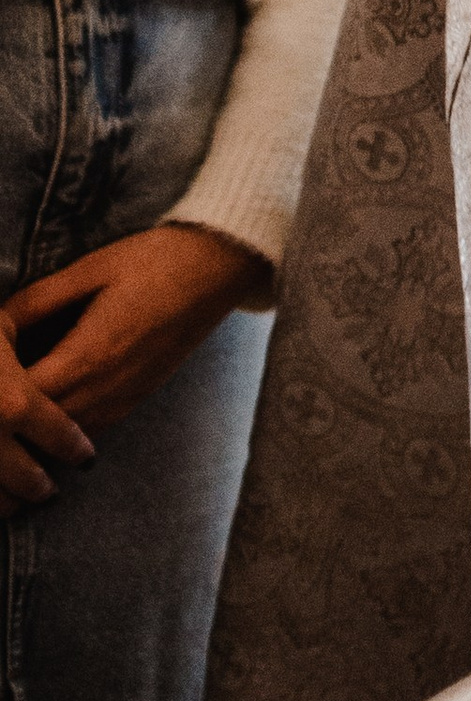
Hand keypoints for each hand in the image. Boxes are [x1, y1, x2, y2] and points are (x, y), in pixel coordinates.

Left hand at [3, 223, 270, 471]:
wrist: (219, 266)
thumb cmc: (155, 259)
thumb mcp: (90, 269)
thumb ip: (38, 300)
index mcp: (89, 354)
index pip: (24, 398)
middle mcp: (107, 387)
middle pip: (41, 431)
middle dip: (11, 431)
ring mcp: (126, 397)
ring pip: (67, 440)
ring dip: (36, 441)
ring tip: (11, 434)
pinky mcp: (138, 397)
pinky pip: (92, 430)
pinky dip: (64, 434)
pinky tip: (47, 425)